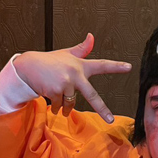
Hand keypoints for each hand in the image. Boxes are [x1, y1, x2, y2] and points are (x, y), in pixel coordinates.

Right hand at [13, 33, 131, 123]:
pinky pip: (59, 106)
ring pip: (71, 104)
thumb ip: (81, 49)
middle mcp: (75, 74)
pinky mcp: (56, 91)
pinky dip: (56, 106)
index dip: (116, 67)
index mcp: (81, 65)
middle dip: (102, 109)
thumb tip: (92, 37)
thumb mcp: (67, 54)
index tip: (129, 68)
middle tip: (110, 120)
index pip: (101, 65)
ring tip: (59, 101)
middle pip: (92, 95)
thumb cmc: (50, 62)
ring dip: (65, 107)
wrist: (29, 67)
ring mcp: (66, 83)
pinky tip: (50, 98)